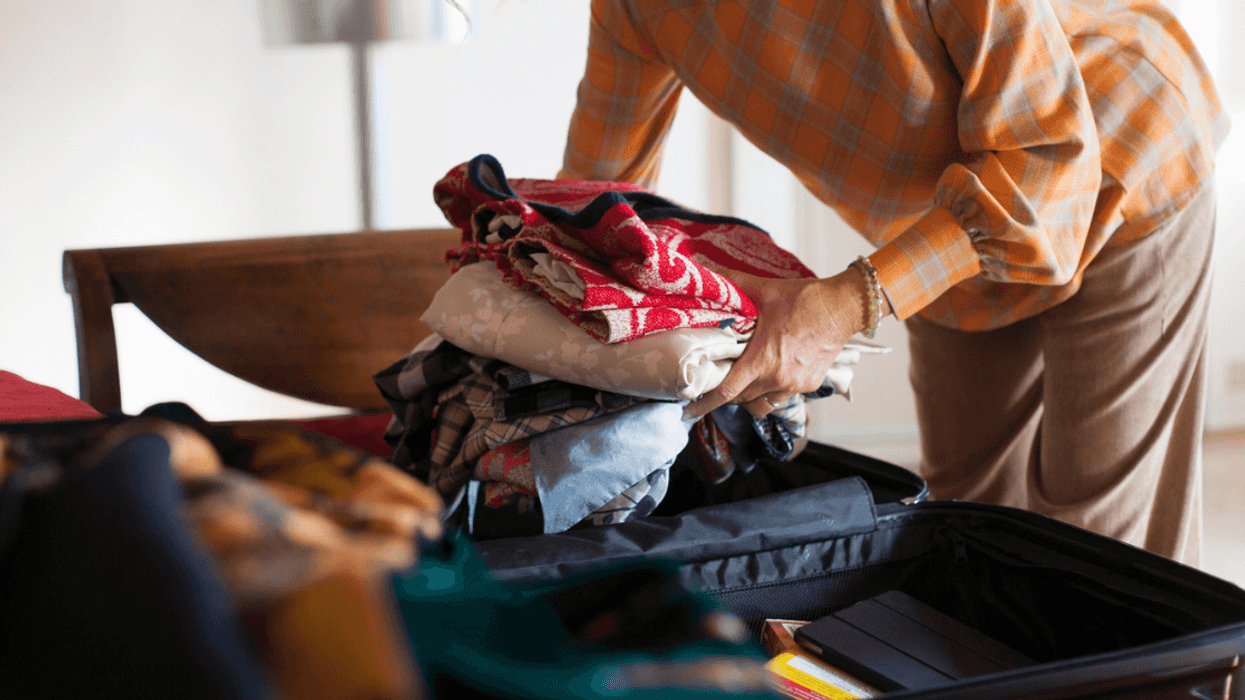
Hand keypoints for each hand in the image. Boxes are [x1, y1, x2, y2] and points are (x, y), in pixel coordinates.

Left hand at [682, 267, 885, 419]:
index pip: (727, 392)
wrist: (844, 307)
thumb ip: (732, 284)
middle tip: (717, 382)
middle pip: (742, 400)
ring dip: (750, 395)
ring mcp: (795, 385)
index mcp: (762, 360)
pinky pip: (783, 396)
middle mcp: (778, 379)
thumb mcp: (764, 290)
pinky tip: (770, 373)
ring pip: (762, 403)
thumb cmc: (805, 300)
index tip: (689, 411)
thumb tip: (704, 270)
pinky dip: (772, 390)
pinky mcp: (809, 385)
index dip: (705, 404)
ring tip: (744, 380)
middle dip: (727, 394)